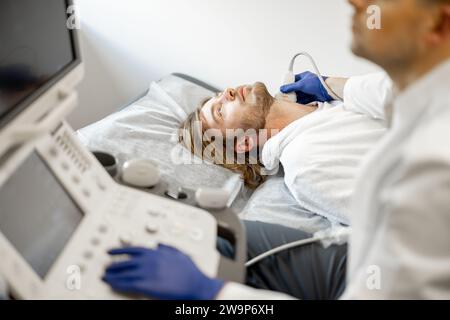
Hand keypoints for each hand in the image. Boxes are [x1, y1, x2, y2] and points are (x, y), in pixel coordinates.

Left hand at [103, 245, 223, 299]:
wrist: (195, 284)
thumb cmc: (190, 272)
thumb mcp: (179, 254)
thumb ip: (168, 248)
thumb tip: (160, 244)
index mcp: (156, 252)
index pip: (132, 249)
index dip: (119, 250)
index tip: (111, 251)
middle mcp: (149, 260)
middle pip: (125, 262)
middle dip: (114, 265)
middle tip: (106, 267)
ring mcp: (146, 272)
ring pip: (123, 273)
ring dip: (112, 275)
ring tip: (105, 276)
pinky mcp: (145, 285)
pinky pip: (127, 284)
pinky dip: (117, 284)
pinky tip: (112, 284)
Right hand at [280, 71, 332, 103]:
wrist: (328, 90)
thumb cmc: (317, 83)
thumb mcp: (301, 84)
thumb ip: (291, 87)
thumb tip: (282, 88)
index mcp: (304, 76)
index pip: (293, 79)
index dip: (288, 84)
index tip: (283, 89)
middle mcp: (306, 83)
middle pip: (296, 88)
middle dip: (291, 93)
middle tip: (285, 97)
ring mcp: (309, 90)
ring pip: (300, 94)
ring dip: (296, 98)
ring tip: (290, 102)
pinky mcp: (312, 96)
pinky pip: (304, 99)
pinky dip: (300, 102)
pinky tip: (296, 104)